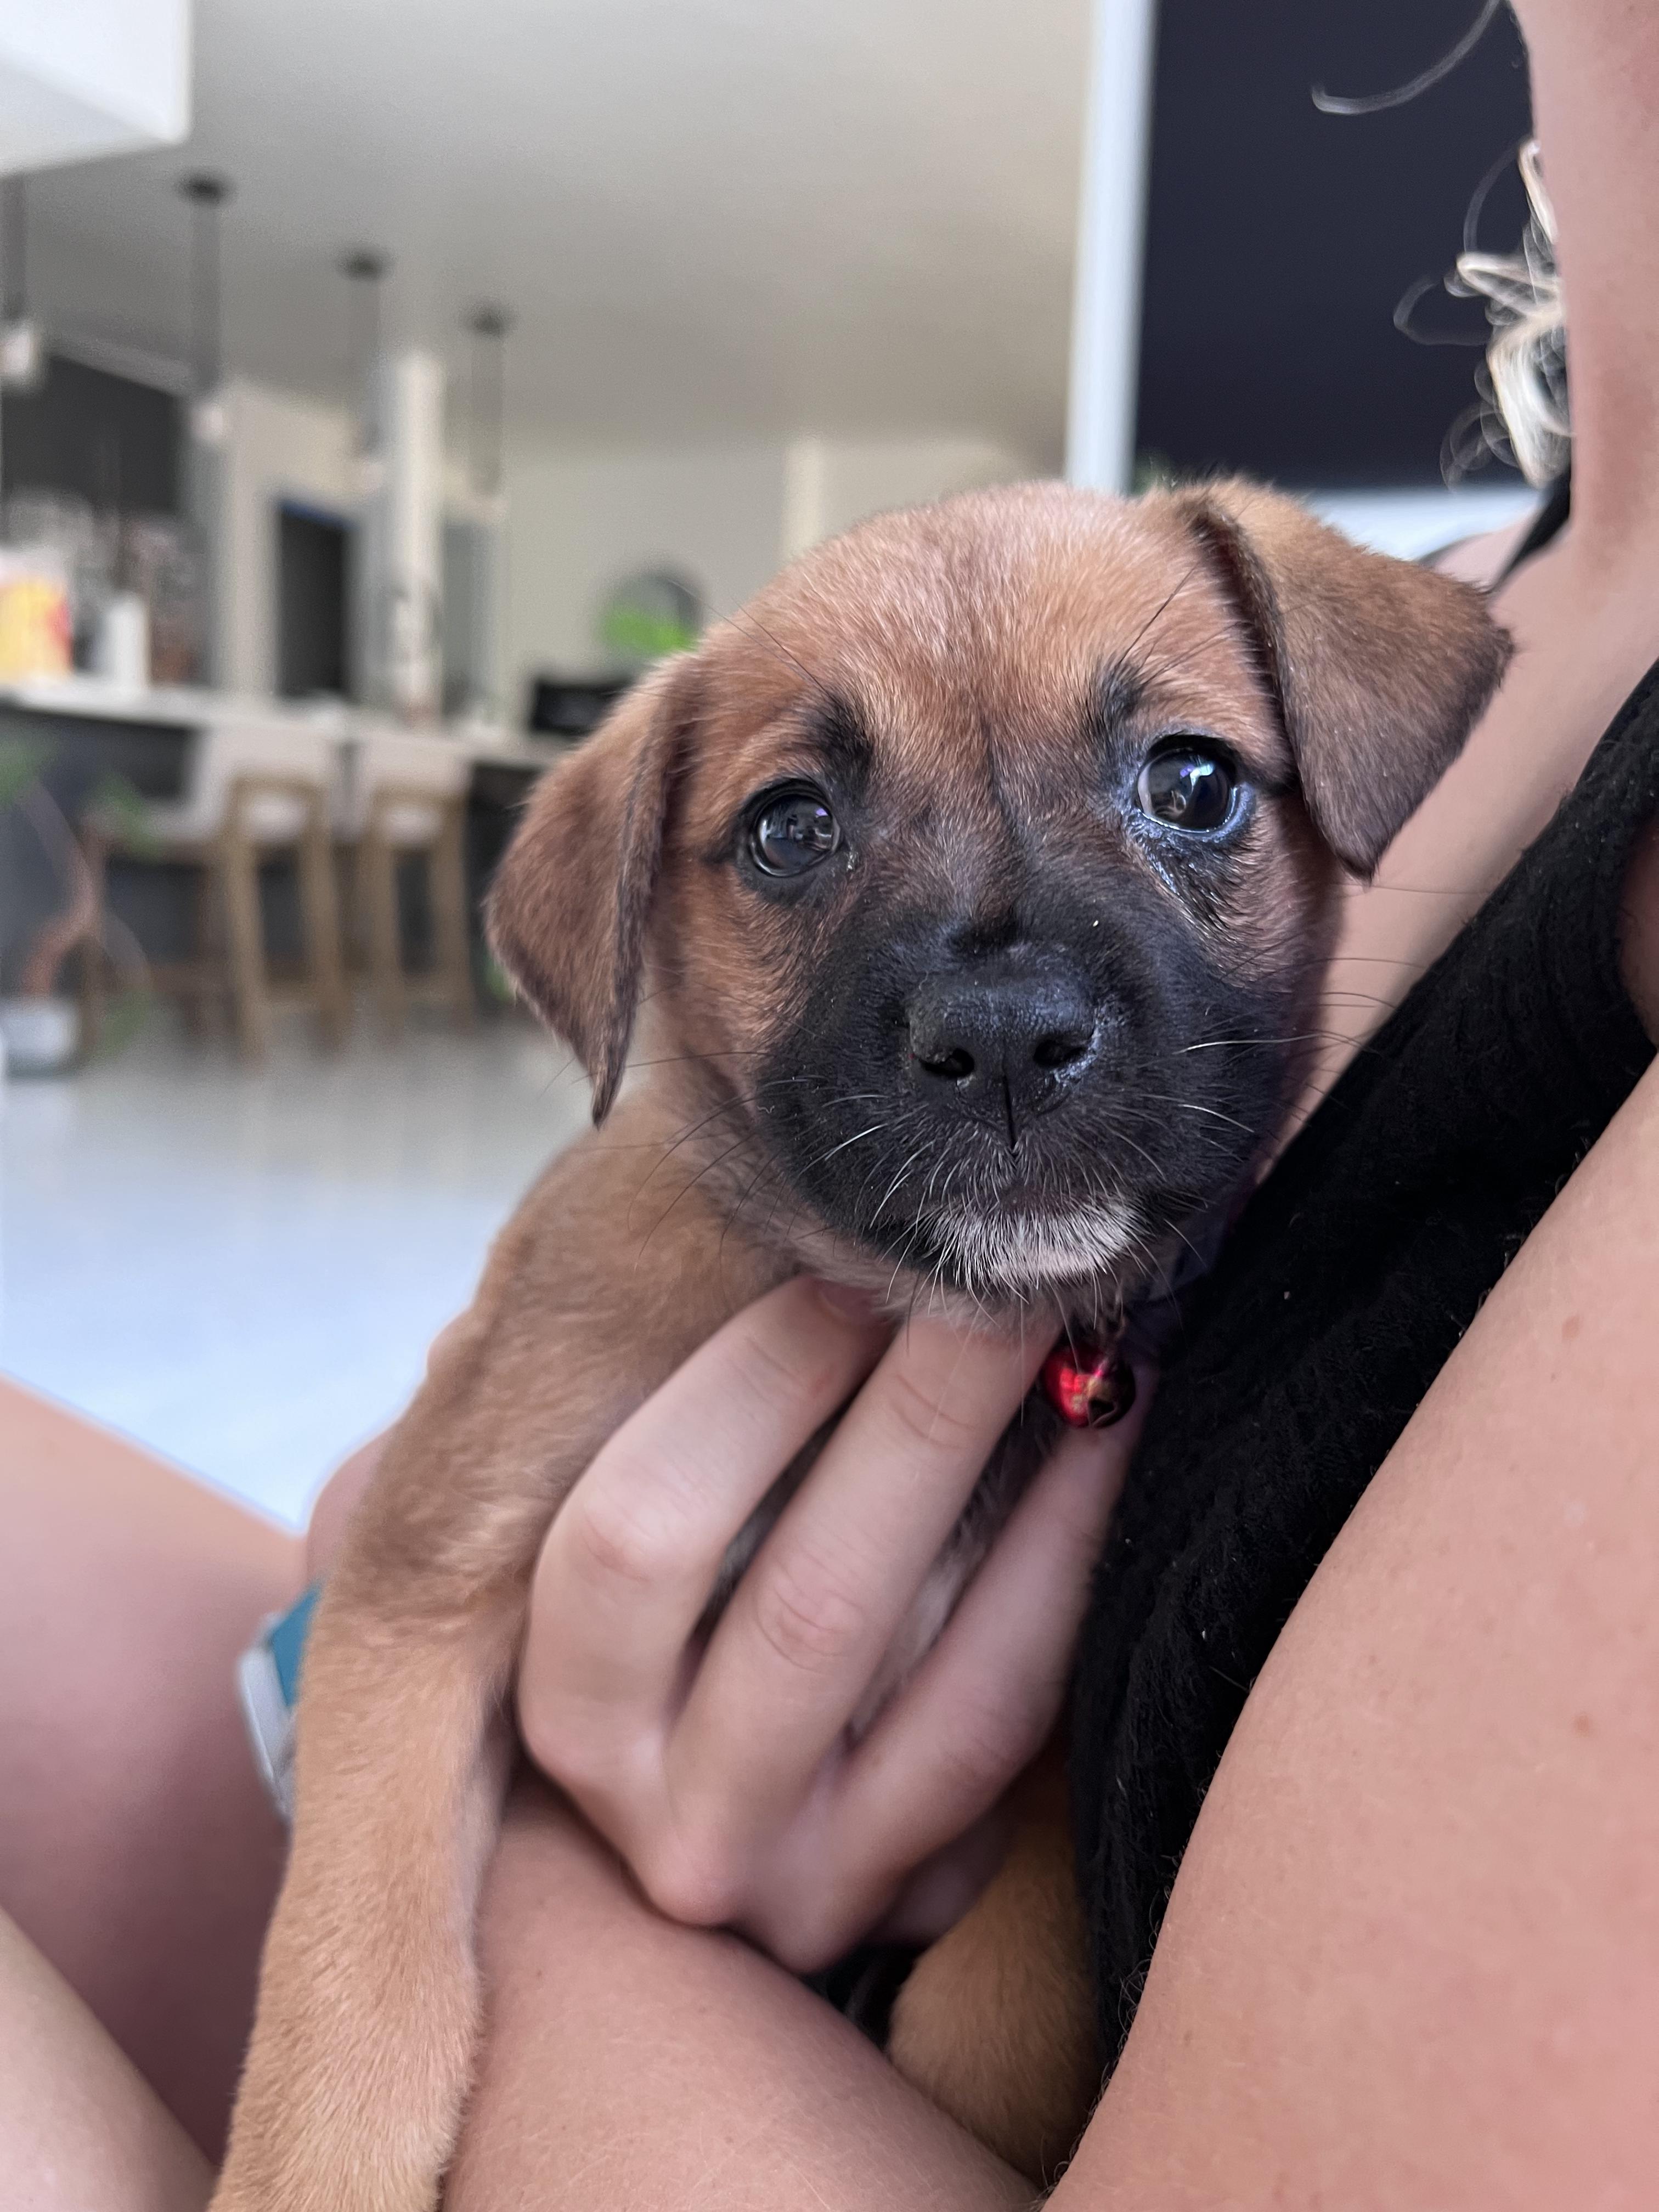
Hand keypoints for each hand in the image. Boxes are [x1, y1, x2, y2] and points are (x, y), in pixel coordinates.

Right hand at [516, 1277, 1149, 1971]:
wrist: (713, 1822)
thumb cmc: (669, 1628)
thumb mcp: (635, 1549)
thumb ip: (678, 1427)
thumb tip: (792, 1224)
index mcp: (566, 1711)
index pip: (634, 1542)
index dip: (749, 1387)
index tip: (848, 1253)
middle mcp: (668, 1821)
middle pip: (806, 1606)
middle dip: (921, 1412)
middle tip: (1005, 1271)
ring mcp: (798, 1880)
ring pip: (937, 1680)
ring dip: (1017, 1483)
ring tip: (1085, 1340)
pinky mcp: (908, 1897)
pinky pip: (1009, 1723)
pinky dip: (1068, 1572)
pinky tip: (1113, 1448)